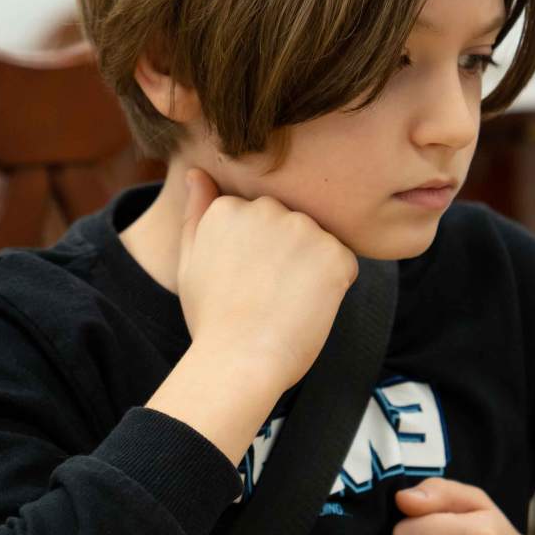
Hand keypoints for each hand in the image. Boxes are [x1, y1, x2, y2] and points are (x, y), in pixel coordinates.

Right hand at [175, 167, 358, 392]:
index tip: (244, 284)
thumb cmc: (212, 320)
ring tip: (284, 303)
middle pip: (291, 225)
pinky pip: (344, 264)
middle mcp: (267, 208)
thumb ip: (197, 212)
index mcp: (230, 207)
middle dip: (287, 254)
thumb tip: (196, 172)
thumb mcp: (191, 262)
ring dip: (311, 268)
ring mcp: (303, 229)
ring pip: (318, 243)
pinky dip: (334, 286)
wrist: (238, 362)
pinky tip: (306, 308)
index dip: (257, 256)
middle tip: (266, 295)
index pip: (260, 221)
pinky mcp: (335, 254)